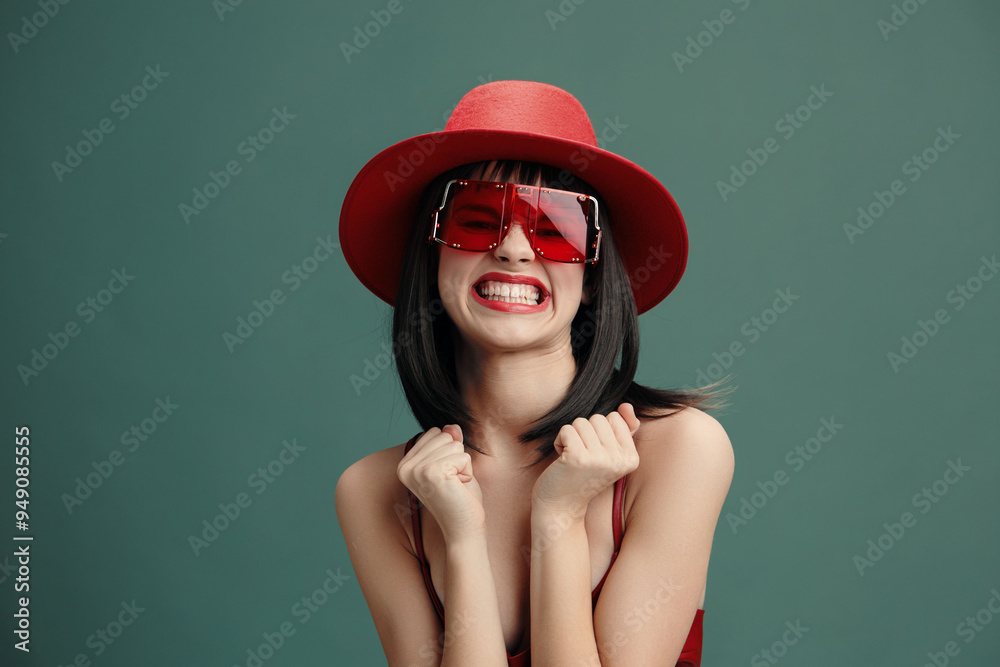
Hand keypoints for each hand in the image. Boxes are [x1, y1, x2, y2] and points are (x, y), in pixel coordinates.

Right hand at [397, 424, 485, 542]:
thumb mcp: (454, 463)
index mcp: (405, 464)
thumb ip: (450, 442)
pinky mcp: (432, 473)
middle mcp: (406, 467)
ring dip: (462, 465)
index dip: (449, 453)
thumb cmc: (460, 498)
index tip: (446, 476)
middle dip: (457, 457)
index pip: (435, 433)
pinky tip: (458, 488)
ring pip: (454, 444)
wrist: (464, 528)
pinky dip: (467, 471)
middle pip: (444, 436)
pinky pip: (462, 456)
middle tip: (452, 483)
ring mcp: (417, 470)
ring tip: (455, 486)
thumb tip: (452, 426)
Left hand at [531, 403, 640, 518]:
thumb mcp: (608, 454)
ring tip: (572, 459)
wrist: (561, 508)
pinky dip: (559, 441)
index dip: (599, 432)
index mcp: (631, 458)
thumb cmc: (583, 477)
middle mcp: (619, 460)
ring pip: (581, 422)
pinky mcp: (578, 458)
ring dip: (571, 437)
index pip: (614, 418)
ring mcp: (600, 459)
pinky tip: (562, 460)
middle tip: (582, 458)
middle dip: (585, 433)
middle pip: (598, 418)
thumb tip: (626, 406)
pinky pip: (566, 430)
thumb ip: (623, 429)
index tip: (595, 454)